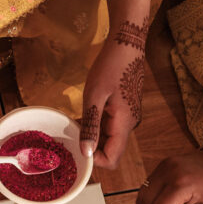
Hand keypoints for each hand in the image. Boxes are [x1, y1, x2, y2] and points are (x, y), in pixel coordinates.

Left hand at [79, 18, 149, 168]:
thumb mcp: (95, 95)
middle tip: (73, 135)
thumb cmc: (110, 66)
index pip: (113, 159)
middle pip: (111, 151)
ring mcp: (129, 117)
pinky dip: (97, 125)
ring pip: (110, 139)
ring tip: (77, 123)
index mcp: (124, 124)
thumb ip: (91, 125)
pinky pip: (110, 126)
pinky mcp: (125, 109)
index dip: (95, 160)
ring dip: (93, 136)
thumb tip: (86, 151)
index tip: (78, 148)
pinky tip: (86, 113)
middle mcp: (130, 124)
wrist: (127, 43)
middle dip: (91, 148)